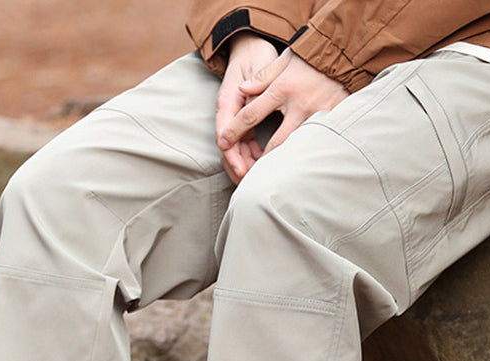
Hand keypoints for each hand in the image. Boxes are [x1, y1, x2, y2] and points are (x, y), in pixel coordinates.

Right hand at [216, 33, 278, 183]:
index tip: (243, 172)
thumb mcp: (257, 72)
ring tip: (258, 180)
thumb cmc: (255, 57)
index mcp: (227, 103)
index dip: (233, 157)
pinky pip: (245, 144)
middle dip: (238, 168)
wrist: (253, 47)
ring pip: (236, 149)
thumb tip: (248, 118)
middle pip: (228, 149)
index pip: (225, 137)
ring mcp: (234, 118)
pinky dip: (252, 156)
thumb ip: (253, 95)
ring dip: (246, 165)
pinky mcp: (243, 121)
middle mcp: (227, 113)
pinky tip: (263, 165)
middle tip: (252, 184)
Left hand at [218, 48, 349, 181]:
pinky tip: (299, 165)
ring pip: (297, 147)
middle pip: (276, 142)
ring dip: (284, 163)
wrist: (343, 54)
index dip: (235, 130)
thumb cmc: (309, 59)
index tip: (224, 143)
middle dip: (263, 161)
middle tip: (251, 174)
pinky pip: (315, 142)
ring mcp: (317, 115)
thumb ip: (262, 77)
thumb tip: (242, 89)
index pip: (252, 114)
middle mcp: (298, 105)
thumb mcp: (282, 61)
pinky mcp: (332, 120)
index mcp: (282, 89)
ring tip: (273, 177)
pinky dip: (305, 154)